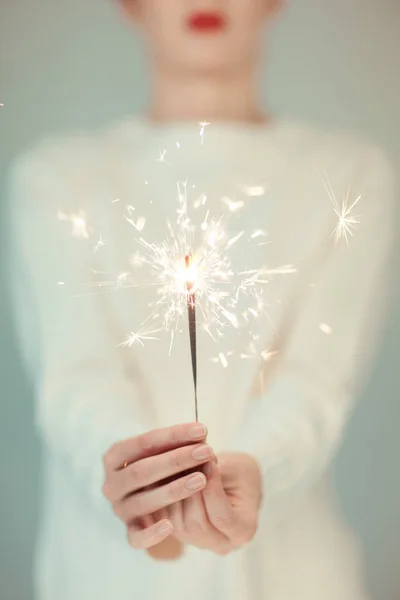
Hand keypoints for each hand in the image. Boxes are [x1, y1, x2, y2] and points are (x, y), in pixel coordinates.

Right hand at [102, 423, 215, 548]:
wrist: (152, 493)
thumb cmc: (161, 463)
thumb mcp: (165, 450)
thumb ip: (178, 444)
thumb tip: (201, 435)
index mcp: (114, 458)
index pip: (143, 443)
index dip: (173, 435)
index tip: (201, 430)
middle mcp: (112, 484)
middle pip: (142, 471)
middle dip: (176, 460)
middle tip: (206, 451)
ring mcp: (119, 509)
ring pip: (143, 501)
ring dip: (173, 490)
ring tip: (202, 479)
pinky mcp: (130, 532)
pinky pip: (136, 538)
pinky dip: (151, 533)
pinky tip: (170, 526)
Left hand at [165, 453, 261, 554]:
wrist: (233, 480)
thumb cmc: (240, 471)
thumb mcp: (236, 468)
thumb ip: (218, 471)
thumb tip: (195, 462)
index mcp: (243, 530)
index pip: (223, 517)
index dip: (212, 490)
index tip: (207, 462)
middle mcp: (222, 543)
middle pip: (198, 525)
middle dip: (191, 491)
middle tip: (187, 461)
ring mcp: (199, 542)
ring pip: (179, 524)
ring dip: (176, 492)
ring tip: (176, 464)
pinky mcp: (181, 534)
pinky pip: (167, 520)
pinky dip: (165, 497)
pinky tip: (165, 474)